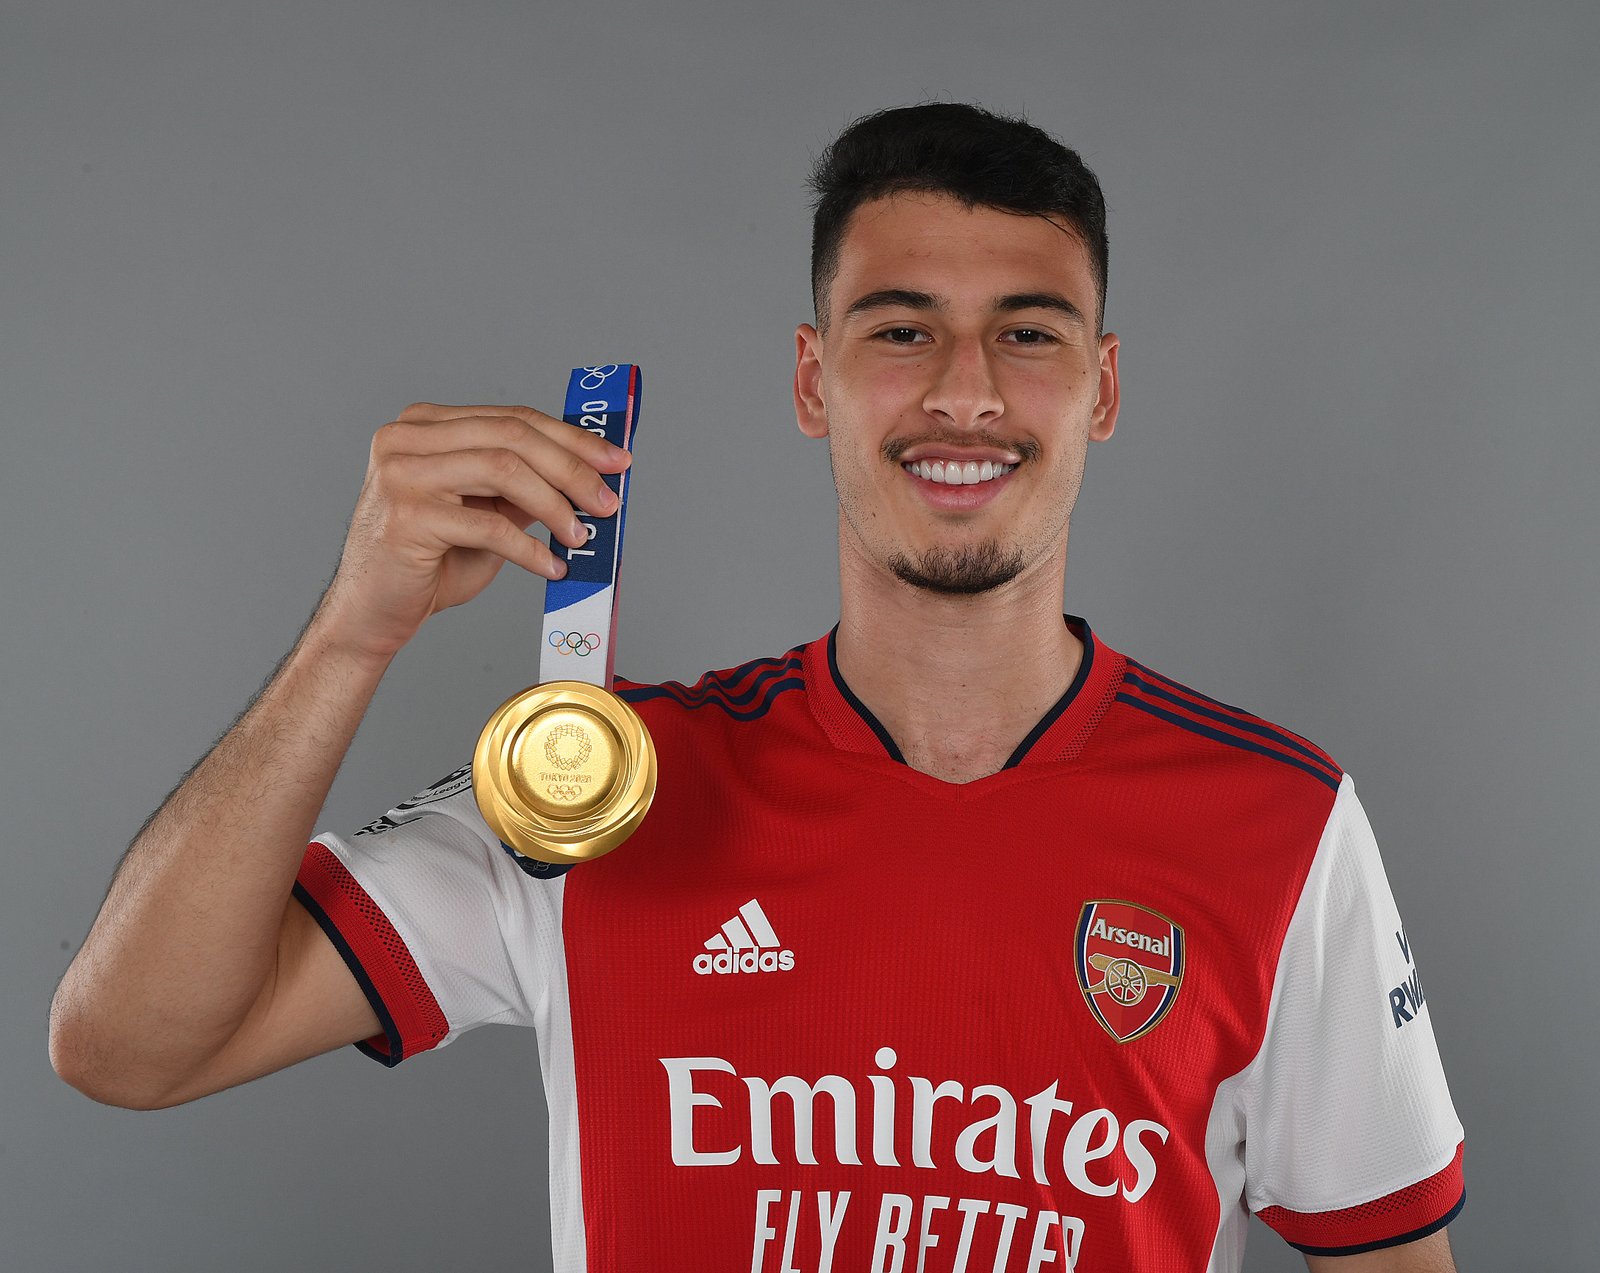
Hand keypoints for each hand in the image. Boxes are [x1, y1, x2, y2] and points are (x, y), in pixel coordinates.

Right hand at [314, 401, 629, 662]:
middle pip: (512, 436)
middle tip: (608, 501)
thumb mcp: (485, 513)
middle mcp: (407, 438)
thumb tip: (589, 478)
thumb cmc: (429, 562)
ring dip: (555, 505)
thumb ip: (523, 488)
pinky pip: (488, 524)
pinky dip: (529, 548)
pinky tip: (551, 565)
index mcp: (425, 425)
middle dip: (572, 468)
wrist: (370, 613)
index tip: (616, 460)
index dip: (572, 438)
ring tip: (582, 536)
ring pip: (503, 469)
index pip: (513, 419)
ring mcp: (402, 473)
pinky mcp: (407, 516)